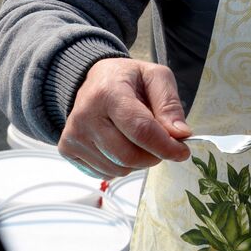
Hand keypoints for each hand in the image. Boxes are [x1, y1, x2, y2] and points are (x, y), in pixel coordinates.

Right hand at [58, 58, 190, 178]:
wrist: (95, 80)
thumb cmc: (128, 79)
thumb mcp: (155, 77)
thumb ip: (169, 104)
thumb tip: (180, 134)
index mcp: (108, 92)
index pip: (140, 130)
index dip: (166, 146)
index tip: (182, 151)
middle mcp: (85, 115)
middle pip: (129, 156)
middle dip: (154, 156)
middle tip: (161, 144)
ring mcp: (73, 135)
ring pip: (118, 169)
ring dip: (138, 162)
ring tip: (138, 139)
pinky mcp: (68, 150)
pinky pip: (104, 173)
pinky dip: (121, 166)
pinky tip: (121, 144)